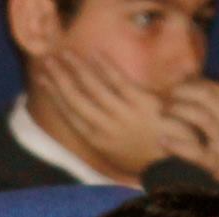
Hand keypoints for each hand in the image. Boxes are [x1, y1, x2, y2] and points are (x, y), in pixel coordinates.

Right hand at [39, 51, 169, 178]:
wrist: (175, 162)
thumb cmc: (146, 159)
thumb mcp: (116, 157)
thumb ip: (99, 139)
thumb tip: (85, 125)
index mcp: (97, 140)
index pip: (69, 113)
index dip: (54, 95)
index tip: (43, 80)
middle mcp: (105, 128)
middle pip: (75, 98)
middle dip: (59, 78)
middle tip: (47, 61)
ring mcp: (123, 114)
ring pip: (93, 87)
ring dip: (76, 68)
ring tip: (64, 53)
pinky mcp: (142, 103)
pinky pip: (118, 81)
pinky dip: (104, 66)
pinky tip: (94, 54)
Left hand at [159, 78, 218, 179]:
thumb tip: (188, 76)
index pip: (215, 87)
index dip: (192, 83)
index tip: (176, 84)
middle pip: (207, 97)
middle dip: (183, 92)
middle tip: (165, 95)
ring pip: (202, 118)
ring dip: (179, 110)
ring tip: (162, 112)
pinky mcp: (218, 165)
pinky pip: (196, 152)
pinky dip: (177, 144)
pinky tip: (163, 140)